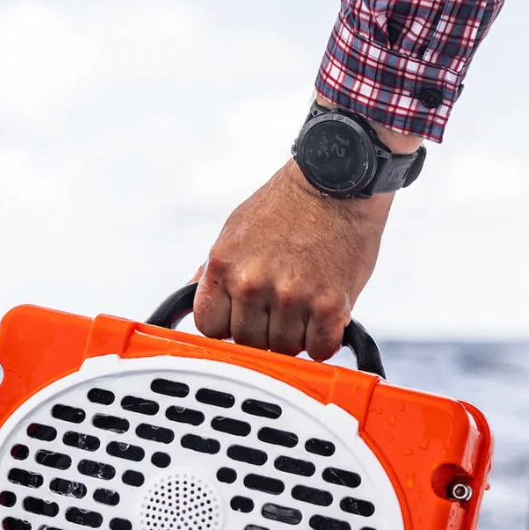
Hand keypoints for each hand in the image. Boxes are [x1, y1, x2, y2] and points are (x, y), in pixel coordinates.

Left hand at [193, 158, 392, 360]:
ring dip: (298, 335)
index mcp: (225, 265)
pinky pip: (320, 349)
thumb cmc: (290, 204)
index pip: (210, 328)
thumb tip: (190, 300)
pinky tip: (327, 316)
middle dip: (265, 330)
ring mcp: (292, 297)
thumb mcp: (236, 231)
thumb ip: (214, 271)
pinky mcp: (330, 305)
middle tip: (283, 307)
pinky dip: (325, 339)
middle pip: (249, 342)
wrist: (338, 180)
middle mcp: (253, 284)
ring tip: (307, 305)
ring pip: (286, 349)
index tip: (244, 317)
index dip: (229, 326)